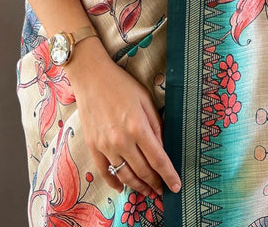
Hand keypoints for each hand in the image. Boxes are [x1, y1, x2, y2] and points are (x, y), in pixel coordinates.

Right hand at [69, 44, 180, 196]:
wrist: (91, 77)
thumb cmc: (122, 85)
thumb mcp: (146, 100)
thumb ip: (155, 125)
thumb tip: (162, 147)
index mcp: (138, 128)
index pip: (158, 159)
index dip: (169, 175)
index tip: (176, 187)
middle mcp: (122, 141)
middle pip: (142, 171)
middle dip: (154, 183)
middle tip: (161, 189)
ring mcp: (105, 146)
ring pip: (124, 175)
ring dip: (137, 186)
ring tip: (147, 191)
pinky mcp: (93, 146)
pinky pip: (104, 171)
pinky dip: (114, 182)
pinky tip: (122, 187)